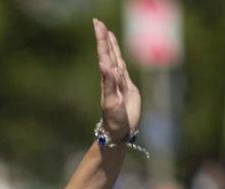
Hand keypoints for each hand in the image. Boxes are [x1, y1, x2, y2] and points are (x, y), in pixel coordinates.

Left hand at [93, 18, 141, 139]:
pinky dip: (119, 57)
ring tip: (106, 31)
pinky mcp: (127, 86)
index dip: (102, 40)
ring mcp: (119, 81)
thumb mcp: (111, 102)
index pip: (104, 54)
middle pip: (107, 52)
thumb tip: (105, 65)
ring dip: (110, 44)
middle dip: (103, 37)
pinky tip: (116, 52)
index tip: (98, 25)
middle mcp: (111, 77)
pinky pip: (123, 67)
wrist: (119, 130)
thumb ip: (109, 84)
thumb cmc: (113, 119)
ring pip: (115, 58)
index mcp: (106, 79)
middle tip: (97, 22)